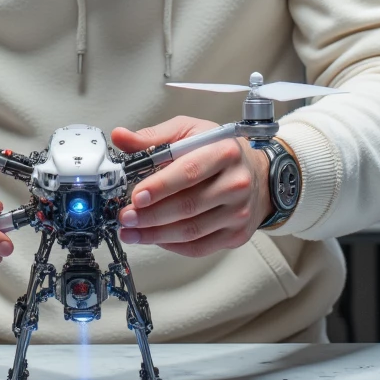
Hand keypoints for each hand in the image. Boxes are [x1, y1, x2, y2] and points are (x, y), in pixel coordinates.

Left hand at [111, 116, 271, 257]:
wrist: (258, 175)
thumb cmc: (219, 151)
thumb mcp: (190, 132)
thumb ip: (154, 137)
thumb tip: (121, 137)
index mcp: (224, 152)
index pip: (189, 172)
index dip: (160, 186)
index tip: (136, 197)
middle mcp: (236, 183)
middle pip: (188, 205)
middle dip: (151, 215)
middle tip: (126, 218)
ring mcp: (238, 212)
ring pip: (191, 230)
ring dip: (155, 234)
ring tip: (131, 232)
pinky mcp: (236, 234)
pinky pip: (199, 247)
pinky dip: (172, 245)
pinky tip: (154, 238)